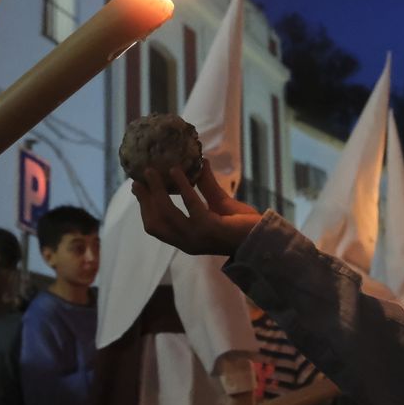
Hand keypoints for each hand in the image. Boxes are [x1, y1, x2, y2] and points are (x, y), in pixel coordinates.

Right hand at [132, 166, 260, 257]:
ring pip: (167, 213)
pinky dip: (182, 186)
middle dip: (144, 200)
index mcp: (187, 240)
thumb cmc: (244, 226)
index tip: (138, 188)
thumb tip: (200, 162)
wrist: (265, 239)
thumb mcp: (221, 203)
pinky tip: (176, 171)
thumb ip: (207, 186)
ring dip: (157, 191)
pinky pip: (190, 204)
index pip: (156, 227)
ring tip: (152, 171)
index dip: (144, 208)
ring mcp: (197, 237)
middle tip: (138, 179)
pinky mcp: (209, 229)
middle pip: (155, 222)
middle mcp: (187, 242)